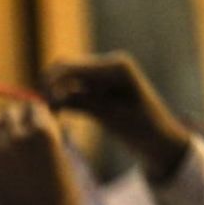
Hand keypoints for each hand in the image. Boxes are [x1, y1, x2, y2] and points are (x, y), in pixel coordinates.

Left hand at [0, 102, 79, 204]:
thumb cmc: (65, 197)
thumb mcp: (70, 162)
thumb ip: (60, 140)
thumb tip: (61, 127)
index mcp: (43, 132)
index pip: (33, 106)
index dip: (35, 115)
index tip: (36, 125)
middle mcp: (18, 137)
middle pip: (10, 112)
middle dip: (14, 119)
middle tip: (18, 133)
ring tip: (0, 137)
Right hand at [43, 52, 190, 180]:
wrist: (160, 140)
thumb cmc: (142, 129)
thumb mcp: (109, 117)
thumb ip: (80, 103)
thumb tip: (49, 99)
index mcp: (115, 66)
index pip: (70, 67)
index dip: (51, 85)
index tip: (43, 110)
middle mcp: (108, 65)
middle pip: (64, 69)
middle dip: (50, 88)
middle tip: (43, 114)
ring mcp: (103, 75)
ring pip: (65, 79)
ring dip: (54, 96)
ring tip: (52, 118)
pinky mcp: (99, 87)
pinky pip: (72, 89)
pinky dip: (62, 101)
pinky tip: (60, 116)